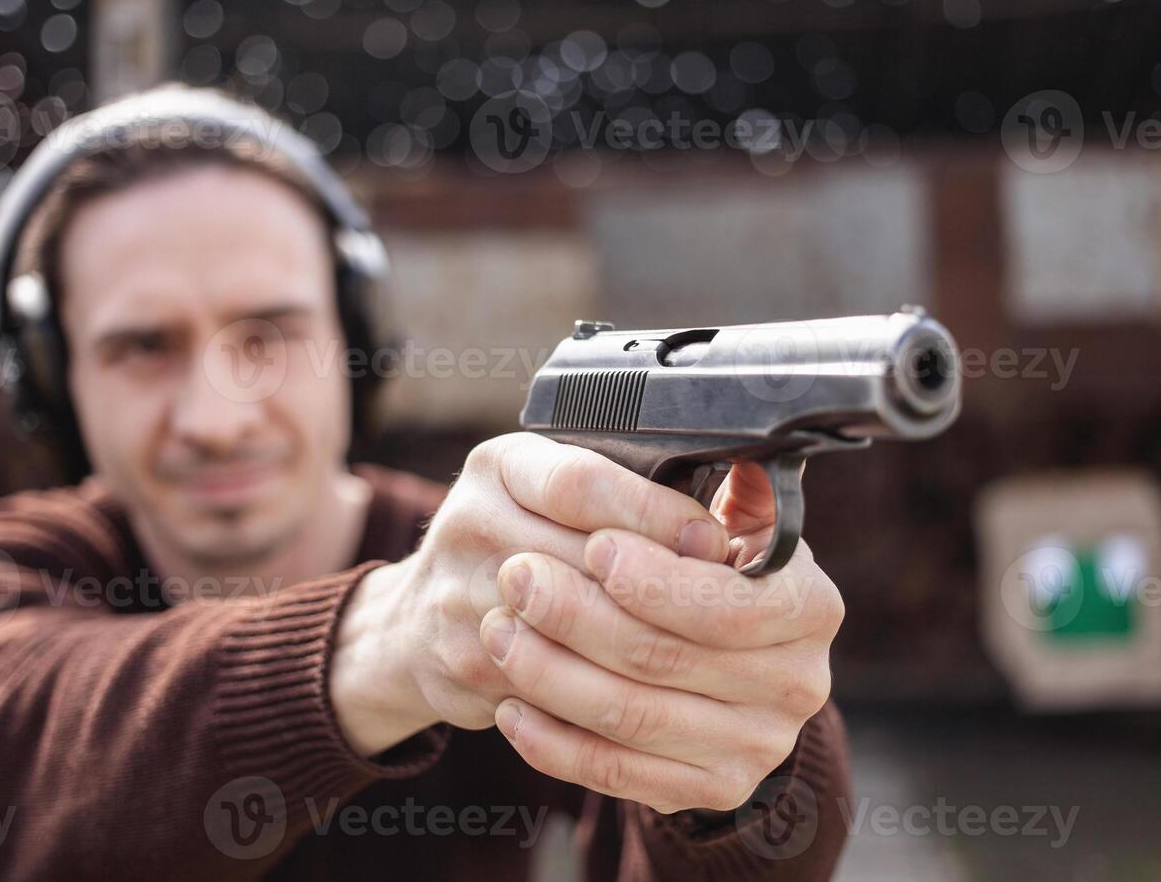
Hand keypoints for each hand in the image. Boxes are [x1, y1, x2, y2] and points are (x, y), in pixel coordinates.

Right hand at [331, 432, 730, 755]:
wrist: (416, 622)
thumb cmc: (516, 544)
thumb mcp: (554, 487)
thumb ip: (629, 482)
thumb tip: (745, 479)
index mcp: (503, 465)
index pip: (584, 483)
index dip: (658, 515)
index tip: (714, 539)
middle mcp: (471, 521)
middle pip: (586, 559)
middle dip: (669, 590)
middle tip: (730, 611)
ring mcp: (462, 597)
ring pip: (576, 633)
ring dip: (648, 650)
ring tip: (705, 656)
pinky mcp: (464, 665)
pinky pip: (553, 687)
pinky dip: (608, 694)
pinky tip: (657, 695)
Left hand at [478, 461, 843, 814]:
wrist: (718, 663)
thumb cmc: (705, 572)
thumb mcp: (731, 519)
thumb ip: (727, 488)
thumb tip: (736, 450)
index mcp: (809, 608)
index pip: (728, 604)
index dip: (654, 579)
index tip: (591, 544)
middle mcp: (796, 685)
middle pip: (667, 657)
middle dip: (580, 615)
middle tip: (515, 576)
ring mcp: (755, 747)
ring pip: (633, 716)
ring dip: (552, 674)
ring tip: (498, 630)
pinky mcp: (708, 789)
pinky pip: (617, 774)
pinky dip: (555, 743)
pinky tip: (509, 707)